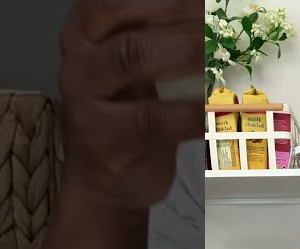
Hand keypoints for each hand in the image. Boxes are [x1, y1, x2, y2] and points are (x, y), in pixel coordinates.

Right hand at [58, 0, 203, 210]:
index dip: (168, 1)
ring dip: (184, 51)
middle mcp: (79, 55)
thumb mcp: (142, 66)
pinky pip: (153, 118)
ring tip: (219, 53)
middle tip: (220, 23)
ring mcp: (85, 97)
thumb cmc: (130, 112)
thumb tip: (218, 13)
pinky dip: (191, 111)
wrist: (104, 179)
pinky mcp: (104, 137)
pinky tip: (217, 108)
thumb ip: (167, 35)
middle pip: (128, 24)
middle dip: (180, 17)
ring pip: (131, 57)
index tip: (208, 2)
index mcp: (87, 28)